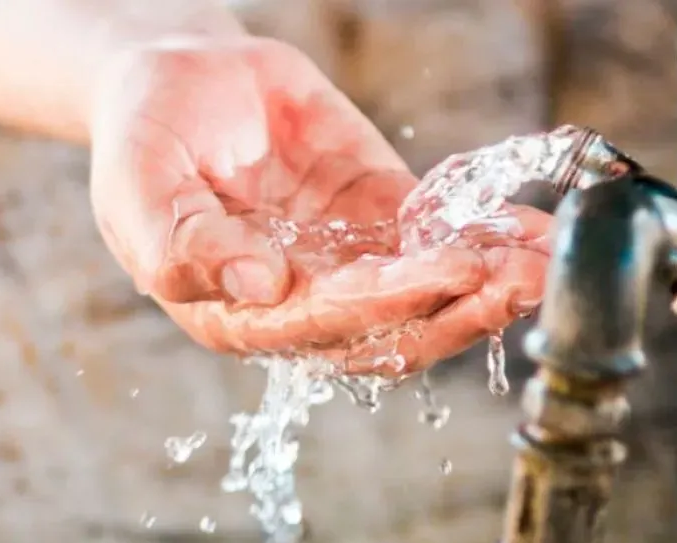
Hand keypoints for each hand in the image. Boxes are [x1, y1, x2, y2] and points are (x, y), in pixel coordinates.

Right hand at [89, 36, 549, 374]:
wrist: (174, 78)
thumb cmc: (142, 138)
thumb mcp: (136, 190)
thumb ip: (181, 247)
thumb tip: (260, 287)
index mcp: (234, 314)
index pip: (319, 329)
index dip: (386, 306)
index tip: (447, 274)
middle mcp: (294, 302)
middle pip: (386, 330)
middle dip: (455, 312)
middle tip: (519, 283)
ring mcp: (339, 261)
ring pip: (421, 295)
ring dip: (482, 285)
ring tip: (540, 260)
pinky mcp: (373, 217)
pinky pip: (432, 236)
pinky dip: (480, 236)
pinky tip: (524, 228)